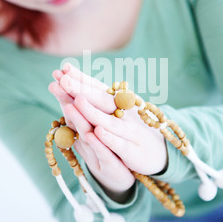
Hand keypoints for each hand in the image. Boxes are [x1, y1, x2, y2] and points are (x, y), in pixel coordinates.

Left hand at [49, 64, 167, 176]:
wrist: (159, 153)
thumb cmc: (131, 130)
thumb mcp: (115, 115)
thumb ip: (97, 101)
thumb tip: (73, 85)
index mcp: (119, 103)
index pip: (97, 87)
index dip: (80, 78)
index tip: (64, 68)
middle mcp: (125, 113)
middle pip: (101, 99)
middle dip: (81, 89)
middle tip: (63, 79)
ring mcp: (130, 131)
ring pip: (109, 121)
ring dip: (92, 111)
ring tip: (76, 100)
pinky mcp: (133, 151)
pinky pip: (120, 143)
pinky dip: (109, 137)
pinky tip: (98, 131)